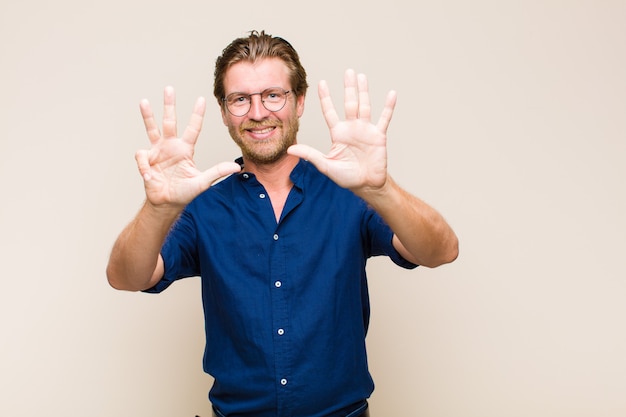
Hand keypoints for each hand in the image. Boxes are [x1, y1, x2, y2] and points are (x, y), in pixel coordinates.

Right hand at [135, 86, 240, 207]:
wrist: (167, 203)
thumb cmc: (184, 193)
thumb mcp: (202, 182)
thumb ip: (217, 172)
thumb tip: (237, 168)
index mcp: (185, 149)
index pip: (193, 128)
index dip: (197, 114)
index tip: (201, 99)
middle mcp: (171, 146)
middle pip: (170, 121)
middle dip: (169, 105)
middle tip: (169, 88)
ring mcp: (157, 151)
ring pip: (152, 129)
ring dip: (147, 116)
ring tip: (143, 101)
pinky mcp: (146, 160)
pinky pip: (142, 157)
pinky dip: (145, 167)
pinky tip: (150, 176)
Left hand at [288, 69, 396, 193]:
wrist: (366, 185)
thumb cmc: (346, 177)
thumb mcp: (325, 165)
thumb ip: (310, 155)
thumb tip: (290, 149)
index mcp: (338, 133)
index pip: (330, 112)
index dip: (325, 98)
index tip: (322, 83)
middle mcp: (351, 128)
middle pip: (349, 103)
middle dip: (348, 88)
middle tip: (348, 71)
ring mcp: (366, 130)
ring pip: (365, 106)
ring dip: (364, 92)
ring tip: (362, 77)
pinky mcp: (378, 135)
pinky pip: (384, 118)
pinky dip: (388, 107)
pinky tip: (391, 94)